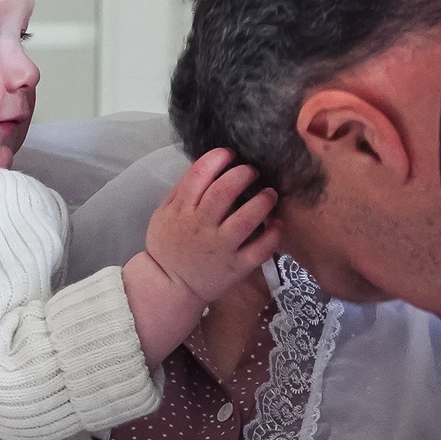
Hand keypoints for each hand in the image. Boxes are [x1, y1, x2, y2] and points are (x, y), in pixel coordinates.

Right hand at [142, 148, 279, 308]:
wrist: (170, 286)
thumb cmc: (168, 245)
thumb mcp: (164, 213)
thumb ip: (182, 190)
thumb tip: (206, 165)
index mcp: (182, 210)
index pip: (199, 174)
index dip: (218, 158)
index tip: (230, 154)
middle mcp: (202, 226)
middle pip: (225, 191)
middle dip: (243, 174)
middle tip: (252, 172)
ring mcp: (221, 247)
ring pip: (246, 219)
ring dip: (263, 201)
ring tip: (270, 194)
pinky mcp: (236, 267)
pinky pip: (260, 249)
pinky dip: (273, 235)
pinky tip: (276, 224)